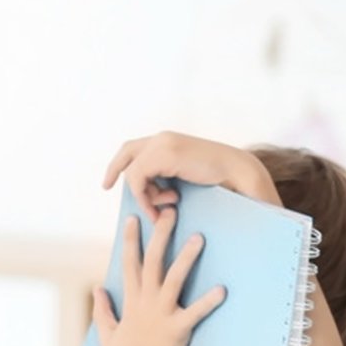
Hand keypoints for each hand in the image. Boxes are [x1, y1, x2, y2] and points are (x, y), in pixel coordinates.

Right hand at [94, 207, 225, 345]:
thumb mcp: (107, 336)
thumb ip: (103, 311)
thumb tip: (98, 288)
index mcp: (130, 304)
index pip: (128, 264)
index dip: (131, 240)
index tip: (133, 218)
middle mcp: (144, 305)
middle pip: (152, 262)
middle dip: (160, 235)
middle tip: (170, 212)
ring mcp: (160, 317)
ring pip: (173, 279)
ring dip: (186, 257)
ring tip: (199, 238)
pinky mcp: (176, 332)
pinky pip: (195, 313)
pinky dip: (208, 301)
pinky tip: (222, 289)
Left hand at [103, 131, 276, 219]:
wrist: (239, 173)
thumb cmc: (219, 180)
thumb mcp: (187, 176)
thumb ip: (168, 177)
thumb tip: (150, 191)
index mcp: (169, 141)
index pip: (135, 148)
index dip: (121, 163)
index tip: (111, 182)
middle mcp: (163, 138)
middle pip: (127, 152)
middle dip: (115, 170)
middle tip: (107, 186)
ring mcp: (162, 144)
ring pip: (134, 172)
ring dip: (145, 195)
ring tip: (167, 206)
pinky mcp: (164, 155)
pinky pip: (139, 179)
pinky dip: (146, 197)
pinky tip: (165, 207)